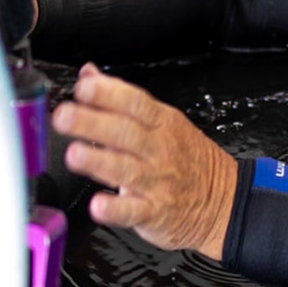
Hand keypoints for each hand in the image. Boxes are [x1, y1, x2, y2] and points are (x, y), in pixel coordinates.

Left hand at [52, 63, 236, 260]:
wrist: (224, 201)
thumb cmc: (186, 158)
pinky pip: (134, 211)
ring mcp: (157, 181)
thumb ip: (121, 99)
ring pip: (126, 169)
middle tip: (64, 116)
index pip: (134, 102)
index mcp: (160, 122)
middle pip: (124, 132)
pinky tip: (99, 205)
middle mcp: (158, 149)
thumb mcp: (161, 120)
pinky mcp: (155, 212)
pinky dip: (116, 209)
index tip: (83, 87)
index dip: (109, 93)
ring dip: (98, 162)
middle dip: (92, 123)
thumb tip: (89, 74)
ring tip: (74, 155)